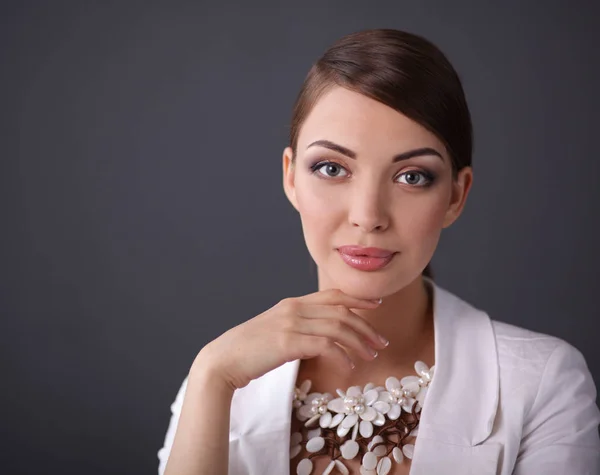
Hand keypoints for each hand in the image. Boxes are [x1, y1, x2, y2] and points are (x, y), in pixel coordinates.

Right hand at [192, 288, 388, 390]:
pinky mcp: (287, 341)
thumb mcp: (276, 330)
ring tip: (371, 356)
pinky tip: (349, 366)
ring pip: (337, 327)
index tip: (376, 306)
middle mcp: (294, 308)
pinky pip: (325, 345)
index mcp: (292, 303)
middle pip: (341, 311)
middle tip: (381, 343)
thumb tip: (321, 337)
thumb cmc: (250, 350)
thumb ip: (298, 326)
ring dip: (359, 342)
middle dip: (366, 326)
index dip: (358, 299)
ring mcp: (290, 323)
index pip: (332, 295)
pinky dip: (342, 355)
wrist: (223, 360)